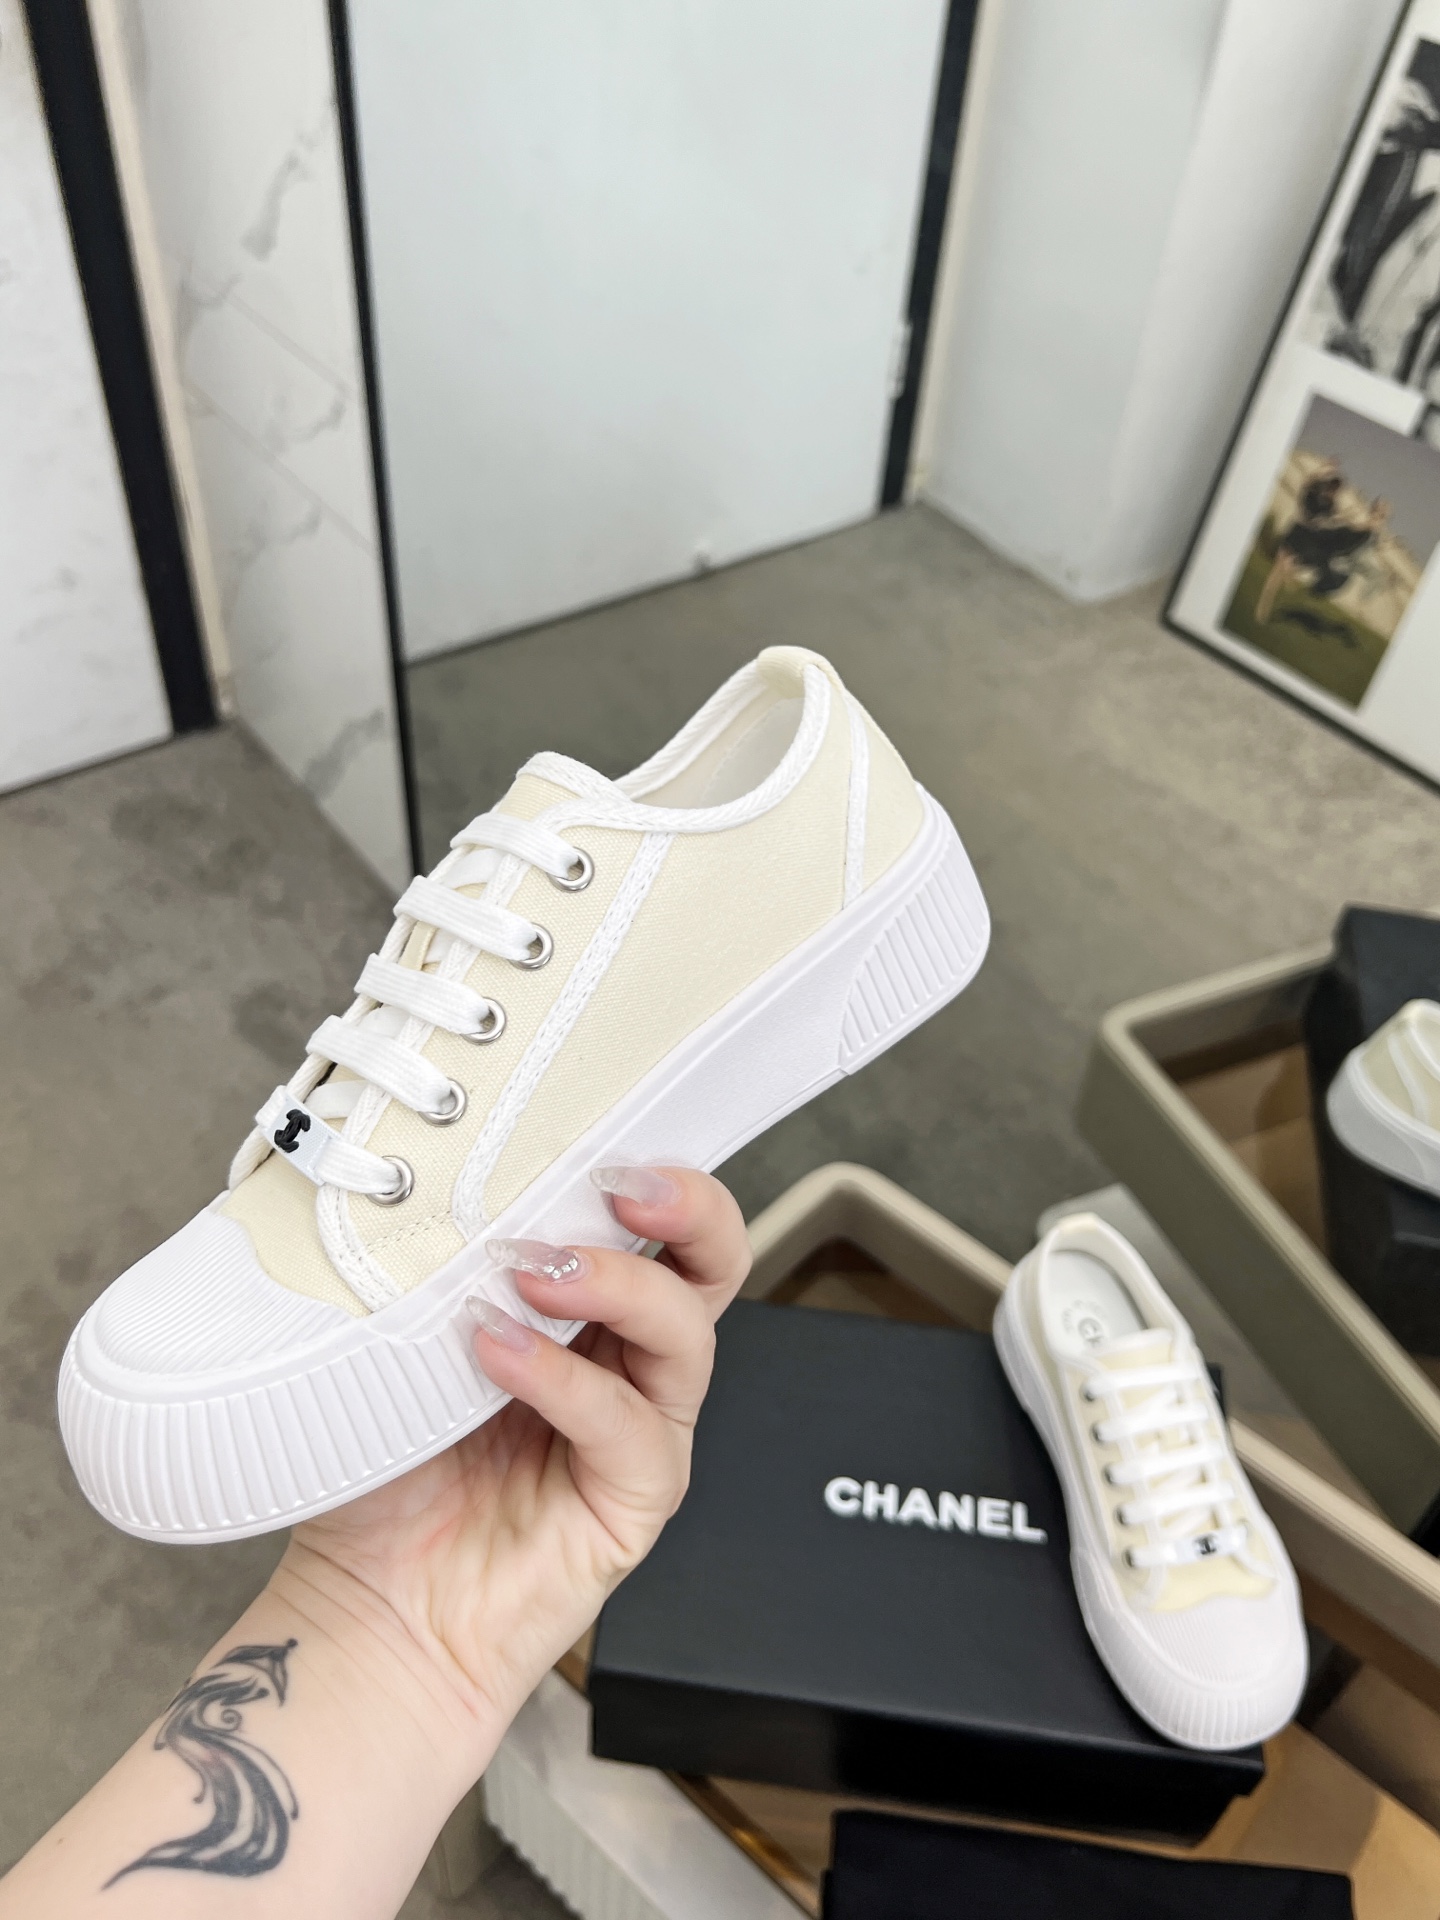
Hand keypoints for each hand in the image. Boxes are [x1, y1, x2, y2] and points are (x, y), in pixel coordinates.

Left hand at [270, 1166, 750, 1758]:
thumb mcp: (400, 1345)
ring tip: (534, 1270)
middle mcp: (625, 1364)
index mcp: (583, 1313)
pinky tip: (498, 1353)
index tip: (599, 1129)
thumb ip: (430, 1270)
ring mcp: (639, 1431)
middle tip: (623, 1184)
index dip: (648, 1172)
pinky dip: (565, 1379)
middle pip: (710, 1266)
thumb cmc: (386, 1477)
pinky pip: (627, 1425)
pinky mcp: (635, 1500)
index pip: (651, 1224)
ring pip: (684, 1333)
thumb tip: (419, 1180)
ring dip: (617, 1284)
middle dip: (689, 1209)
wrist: (370, 1615)